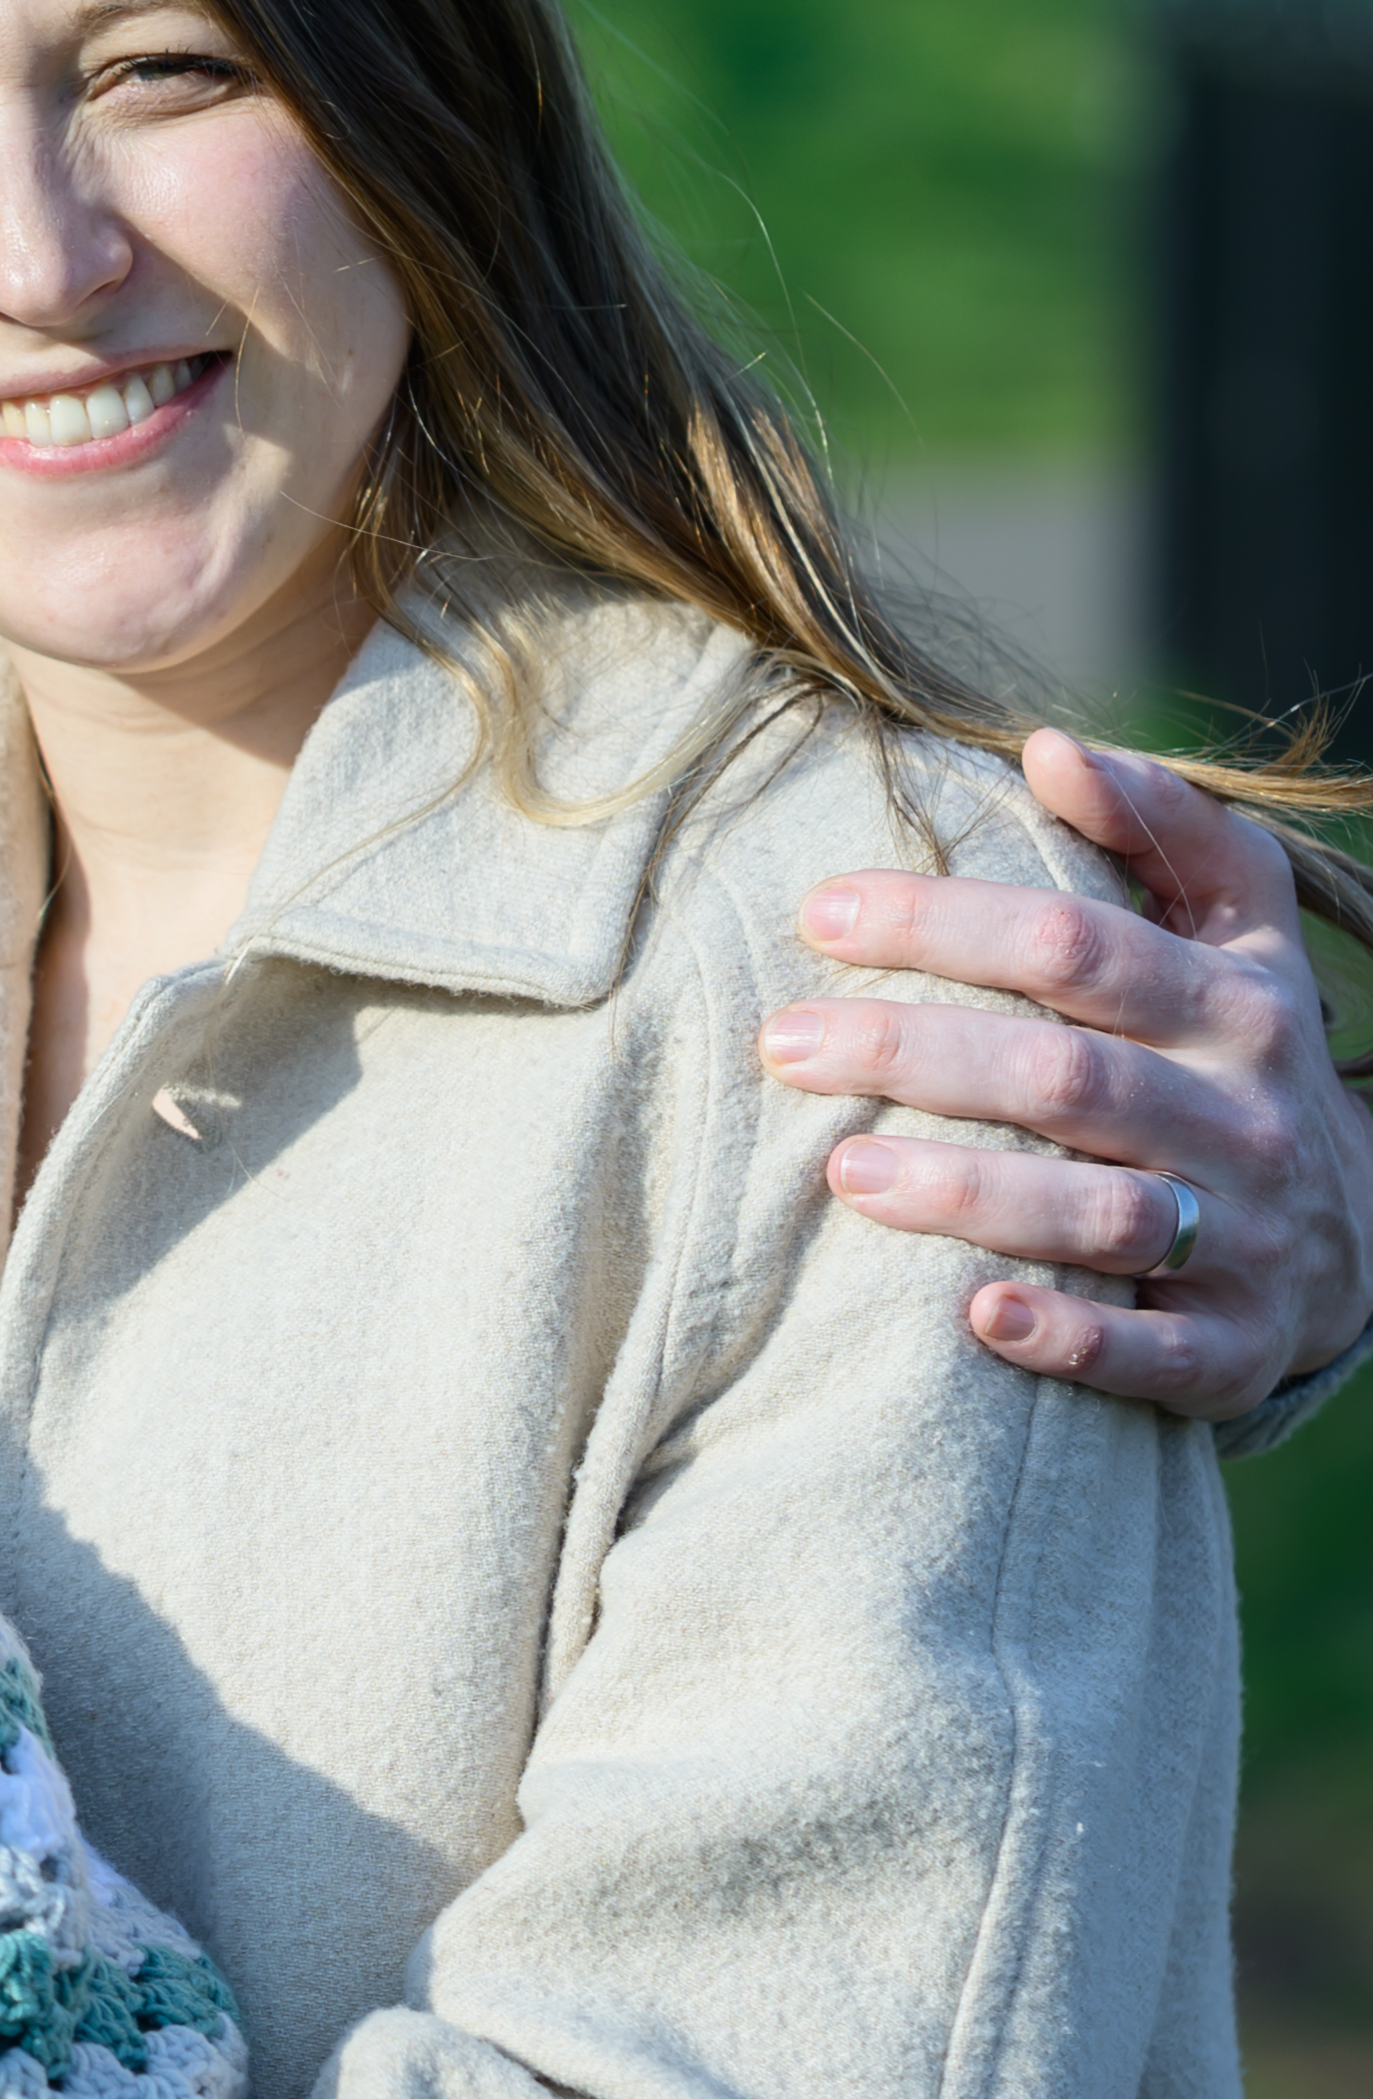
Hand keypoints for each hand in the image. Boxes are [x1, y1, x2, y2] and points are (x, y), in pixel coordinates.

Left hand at [759, 727, 1372, 1416]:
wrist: (1365, 1231)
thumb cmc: (1243, 1051)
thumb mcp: (1239, 927)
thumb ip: (1160, 826)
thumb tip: (1048, 745)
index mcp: (1234, 1002)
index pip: (1077, 945)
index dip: (946, 922)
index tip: (821, 912)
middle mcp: (1242, 1117)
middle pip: (1066, 1075)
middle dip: (916, 1053)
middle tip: (783, 1045)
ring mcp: (1245, 1236)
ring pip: (1098, 1213)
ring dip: (968, 1193)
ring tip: (842, 1174)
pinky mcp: (1233, 1348)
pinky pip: (1150, 1352)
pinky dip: (1067, 1336)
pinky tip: (974, 1315)